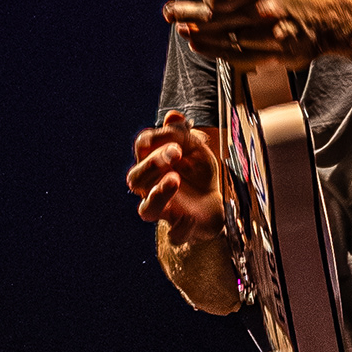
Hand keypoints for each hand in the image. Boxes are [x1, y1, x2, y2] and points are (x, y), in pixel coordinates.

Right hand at [127, 113, 223, 238]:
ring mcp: (164, 211)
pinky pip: (174, 235)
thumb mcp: (196, 148)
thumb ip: (183, 133)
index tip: (177, 136)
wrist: (215, 203)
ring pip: (146, 210)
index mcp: (152, 164)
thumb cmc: (197, 172)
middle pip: (135, 178)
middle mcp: (151, 188)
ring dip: (158, 194)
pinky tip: (190, 216)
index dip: (155, 139)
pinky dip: (181, 228)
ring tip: (174, 179)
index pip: (142, 148)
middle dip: (153, 163)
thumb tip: (173, 116)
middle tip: (175, 152)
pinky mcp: (180, 229)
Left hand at [164, 0, 351, 69]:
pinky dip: (217, 53)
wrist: (334, 16)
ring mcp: (271, 35)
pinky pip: (239, 57)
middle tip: (171, 14)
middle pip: (217, 18)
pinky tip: (202, 47)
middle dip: (189, 17)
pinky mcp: (277, 55)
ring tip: (184, 31)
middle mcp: (266, 10)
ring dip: (200, 37)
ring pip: (225, 40)